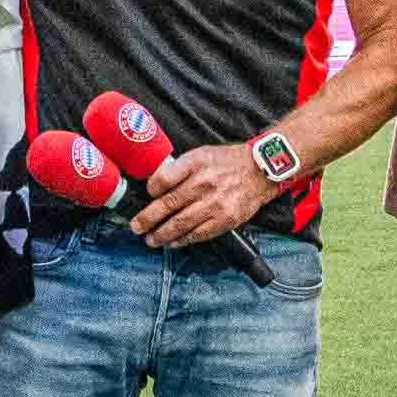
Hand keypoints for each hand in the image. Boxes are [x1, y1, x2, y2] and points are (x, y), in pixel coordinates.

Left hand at [130, 141, 274, 246]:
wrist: (260, 171)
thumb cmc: (227, 162)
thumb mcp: (201, 154)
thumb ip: (179, 168)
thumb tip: (155, 186)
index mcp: (196, 163)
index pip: (165, 178)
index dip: (151, 188)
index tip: (147, 195)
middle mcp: (205, 183)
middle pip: (169, 204)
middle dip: (148, 219)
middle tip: (136, 227)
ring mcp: (216, 203)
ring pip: (181, 223)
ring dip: (162, 234)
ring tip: (151, 240)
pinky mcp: (226, 220)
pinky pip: (199, 234)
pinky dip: (182, 240)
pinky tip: (172, 243)